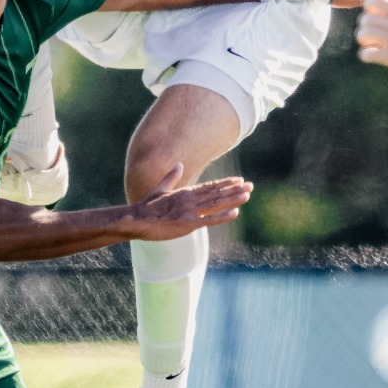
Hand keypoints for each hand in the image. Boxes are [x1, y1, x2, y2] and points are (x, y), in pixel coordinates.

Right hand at [130, 165, 250, 240]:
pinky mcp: (188, 224)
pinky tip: (235, 212)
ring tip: (247, 194)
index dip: (226, 183)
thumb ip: (171, 177)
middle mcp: (190, 199)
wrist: (137, 219)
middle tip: (250, 185)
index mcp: (185, 192)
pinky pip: (209, 219)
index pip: (210, 186)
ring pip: (216, 203)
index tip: (239, 180)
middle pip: (217, 193)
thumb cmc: (147, 206)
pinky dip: (222, 216)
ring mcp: (190, 211)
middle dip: (234, 189)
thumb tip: (179, 164)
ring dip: (233, 199)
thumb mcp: (160, 189)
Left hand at [355, 0, 387, 79]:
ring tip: (371, 44)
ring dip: (363, 40)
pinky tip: (373, 56)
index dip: (369, 7)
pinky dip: (366, 55)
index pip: (372, 0)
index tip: (375, 15)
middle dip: (364, 25)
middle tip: (372, 33)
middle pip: (365, 18)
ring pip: (363, 34)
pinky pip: (367, 54)